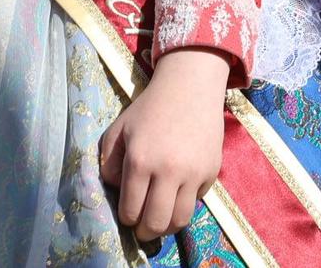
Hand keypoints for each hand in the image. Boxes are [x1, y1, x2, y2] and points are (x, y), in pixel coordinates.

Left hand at [98, 47, 228, 242]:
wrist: (188, 88)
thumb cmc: (149, 109)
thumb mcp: (119, 130)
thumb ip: (109, 163)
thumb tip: (116, 190)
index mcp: (139, 161)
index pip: (131, 209)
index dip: (127, 219)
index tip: (127, 216)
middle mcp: (167, 171)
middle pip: (156, 223)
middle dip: (145, 232)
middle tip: (142, 229)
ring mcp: (193, 173)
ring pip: (180, 220)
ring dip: (167, 227)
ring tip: (160, 221)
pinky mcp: (211, 172)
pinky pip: (196, 201)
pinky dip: (185, 204)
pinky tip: (176, 194)